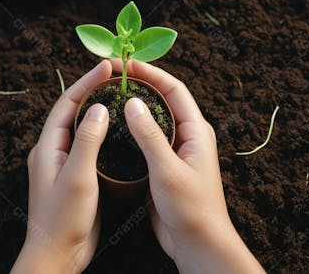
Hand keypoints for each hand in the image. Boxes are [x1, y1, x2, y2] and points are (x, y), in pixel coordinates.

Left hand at [12, 60, 111, 273]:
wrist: (58, 254)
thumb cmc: (64, 218)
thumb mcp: (78, 176)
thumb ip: (87, 140)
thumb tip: (98, 107)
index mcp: (48, 145)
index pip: (67, 102)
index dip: (86, 82)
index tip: (106, 67)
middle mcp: (54, 147)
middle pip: (73, 109)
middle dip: (92, 89)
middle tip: (115, 76)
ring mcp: (65, 159)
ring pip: (82, 125)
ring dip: (97, 107)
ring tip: (118, 94)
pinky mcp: (76, 170)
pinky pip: (89, 141)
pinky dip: (102, 129)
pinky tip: (118, 127)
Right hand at [111, 59, 264, 273]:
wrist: (197, 243)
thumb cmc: (191, 209)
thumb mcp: (168, 170)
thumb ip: (150, 135)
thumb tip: (132, 102)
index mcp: (195, 130)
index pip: (174, 89)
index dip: (152, 73)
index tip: (127, 65)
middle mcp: (186, 134)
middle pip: (163, 99)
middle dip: (141, 84)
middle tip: (114, 76)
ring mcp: (174, 147)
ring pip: (153, 117)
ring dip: (135, 104)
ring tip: (111, 95)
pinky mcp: (163, 161)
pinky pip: (147, 136)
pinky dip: (132, 127)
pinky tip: (115, 126)